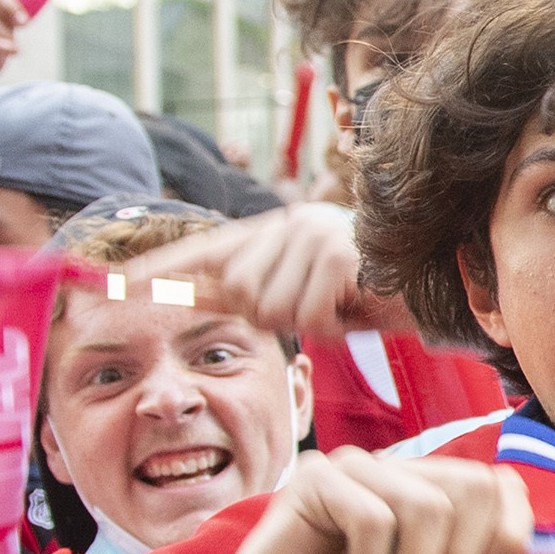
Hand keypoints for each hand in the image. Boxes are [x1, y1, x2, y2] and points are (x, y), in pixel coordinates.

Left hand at [121, 204, 382, 343]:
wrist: (445, 292)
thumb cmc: (378, 298)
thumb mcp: (311, 295)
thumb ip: (258, 291)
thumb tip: (196, 296)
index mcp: (279, 230)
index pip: (205, 250)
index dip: (158, 269)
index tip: (109, 284)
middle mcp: (291, 223)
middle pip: (239, 290)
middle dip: (277, 317)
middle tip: (323, 314)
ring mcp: (313, 235)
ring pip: (271, 307)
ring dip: (309, 325)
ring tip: (345, 310)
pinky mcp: (335, 255)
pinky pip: (306, 317)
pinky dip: (334, 330)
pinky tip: (360, 312)